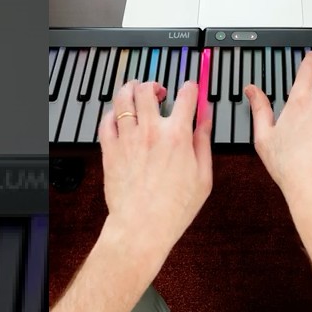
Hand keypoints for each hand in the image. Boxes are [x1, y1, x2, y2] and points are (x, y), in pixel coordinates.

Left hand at [98, 79, 213, 258]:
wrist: (142, 227)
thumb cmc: (174, 208)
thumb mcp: (203, 176)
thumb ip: (203, 142)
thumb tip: (205, 120)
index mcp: (177, 135)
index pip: (186, 95)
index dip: (191, 88)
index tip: (191, 90)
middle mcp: (151, 130)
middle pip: (147, 90)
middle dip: (154, 85)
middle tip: (158, 92)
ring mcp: (127, 138)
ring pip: (123, 98)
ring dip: (130, 90)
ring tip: (135, 92)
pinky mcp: (110, 149)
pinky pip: (106, 121)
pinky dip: (112, 113)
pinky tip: (119, 117)